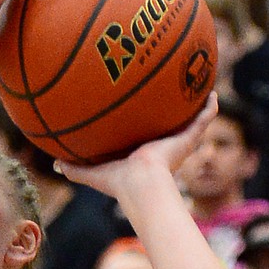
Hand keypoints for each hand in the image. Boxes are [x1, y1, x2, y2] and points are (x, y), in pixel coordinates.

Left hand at [55, 92, 216, 198]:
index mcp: (141, 154)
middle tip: (169, 94)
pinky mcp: (188, 140)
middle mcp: (161, 148)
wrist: (140, 183)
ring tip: (198, 85)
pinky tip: (213, 92)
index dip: (142, 126)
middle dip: (169, 113)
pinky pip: (204, 120)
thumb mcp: (91, 172)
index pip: (142, 138)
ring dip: (195, 106)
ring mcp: (177, 143)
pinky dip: (210, 107)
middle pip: (168, 127)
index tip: (139, 110)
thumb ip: (74, 168)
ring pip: (190, 122)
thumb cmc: (117, 181)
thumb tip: (54, 163)